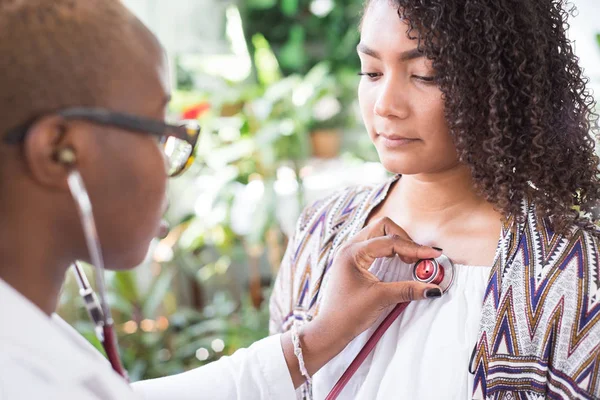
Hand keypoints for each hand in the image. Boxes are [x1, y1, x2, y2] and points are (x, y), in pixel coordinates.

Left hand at [315, 216, 441, 341]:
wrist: (330, 329)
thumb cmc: (348, 314)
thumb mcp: (380, 299)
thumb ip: (407, 290)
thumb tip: (434, 288)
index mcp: (352, 252)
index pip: (390, 240)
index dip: (414, 248)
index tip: (433, 255)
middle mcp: (350, 247)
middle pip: (383, 227)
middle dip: (404, 239)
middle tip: (417, 259)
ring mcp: (351, 253)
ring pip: (379, 234)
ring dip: (397, 243)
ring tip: (410, 261)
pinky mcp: (354, 261)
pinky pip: (375, 245)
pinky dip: (390, 250)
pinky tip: (399, 263)